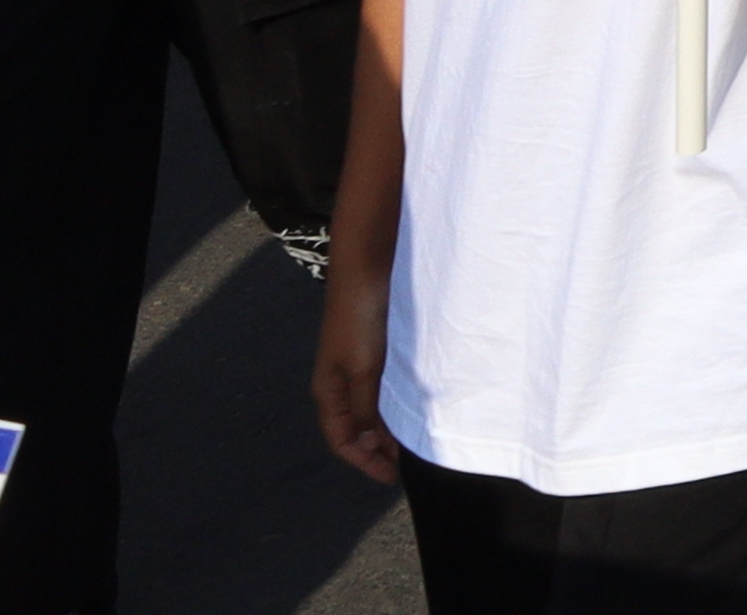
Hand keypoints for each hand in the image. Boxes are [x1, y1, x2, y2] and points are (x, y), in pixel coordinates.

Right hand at [313, 245, 397, 486]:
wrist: (369, 267)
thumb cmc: (361, 318)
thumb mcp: (363, 369)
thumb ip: (365, 408)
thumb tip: (367, 446)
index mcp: (329, 391)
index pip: (341, 441)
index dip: (364, 462)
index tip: (392, 478)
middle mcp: (341, 383)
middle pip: (358, 429)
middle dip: (379, 449)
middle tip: (410, 465)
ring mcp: (359, 366)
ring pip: (373, 410)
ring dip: (390, 428)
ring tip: (417, 442)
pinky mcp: (377, 350)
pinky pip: (385, 389)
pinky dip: (398, 404)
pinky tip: (418, 408)